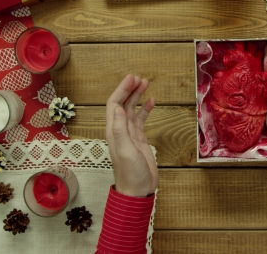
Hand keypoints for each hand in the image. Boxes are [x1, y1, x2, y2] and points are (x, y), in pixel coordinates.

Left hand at [106, 74, 157, 196]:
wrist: (138, 189)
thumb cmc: (131, 173)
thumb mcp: (126, 150)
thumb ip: (121, 129)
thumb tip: (118, 108)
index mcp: (113, 130)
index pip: (113, 104)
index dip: (121, 90)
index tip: (132, 78)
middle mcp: (119, 130)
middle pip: (121, 103)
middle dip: (129, 89)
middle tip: (139, 77)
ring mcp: (129, 134)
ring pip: (131, 109)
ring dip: (137, 96)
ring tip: (145, 83)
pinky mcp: (139, 139)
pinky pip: (140, 119)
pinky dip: (145, 109)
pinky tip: (152, 101)